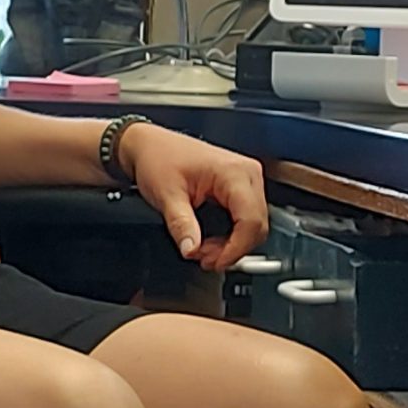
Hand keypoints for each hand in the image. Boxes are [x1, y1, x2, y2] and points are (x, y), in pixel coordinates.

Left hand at [117, 123, 267, 271]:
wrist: (150, 145)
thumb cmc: (159, 157)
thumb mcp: (167, 195)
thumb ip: (181, 225)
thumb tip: (192, 249)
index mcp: (234, 172)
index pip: (251, 221)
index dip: (235, 249)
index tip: (214, 262)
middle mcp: (247, 174)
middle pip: (257, 226)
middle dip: (232, 249)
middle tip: (202, 257)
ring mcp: (246, 180)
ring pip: (254, 226)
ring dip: (231, 244)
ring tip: (202, 249)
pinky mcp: (239, 188)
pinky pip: (245, 219)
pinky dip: (230, 236)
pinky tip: (210, 241)